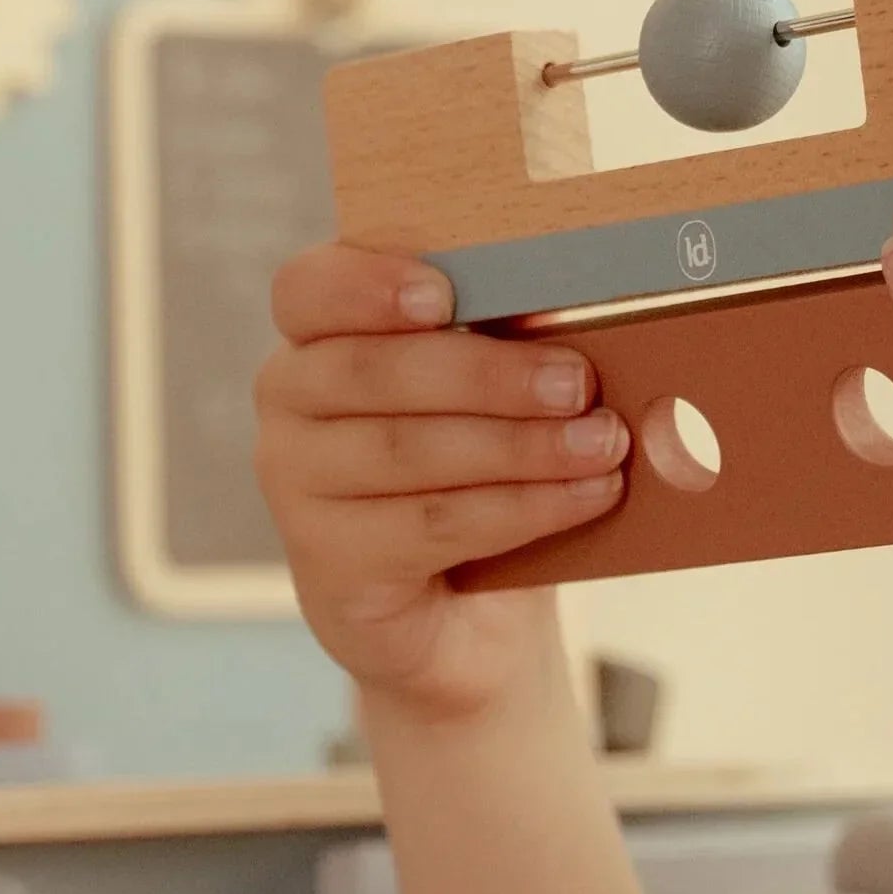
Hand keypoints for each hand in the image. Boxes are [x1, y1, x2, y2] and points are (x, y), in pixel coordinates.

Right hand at [254, 243, 631, 725]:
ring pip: (408, 452)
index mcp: (322, 332)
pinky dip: (523, 507)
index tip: (442, 296)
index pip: (309, 290)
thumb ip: (512, 342)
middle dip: (488, 375)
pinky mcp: (329, 563)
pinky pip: (433, 525)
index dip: (368, 285)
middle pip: (374, 372)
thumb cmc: (485, 460)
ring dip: (522, 446)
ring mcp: (296, 486)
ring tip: (603, 443)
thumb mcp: (496, 387)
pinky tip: (588, 494)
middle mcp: (290, 401)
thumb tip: (591, 326)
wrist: (464, 607)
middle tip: (577, 383)